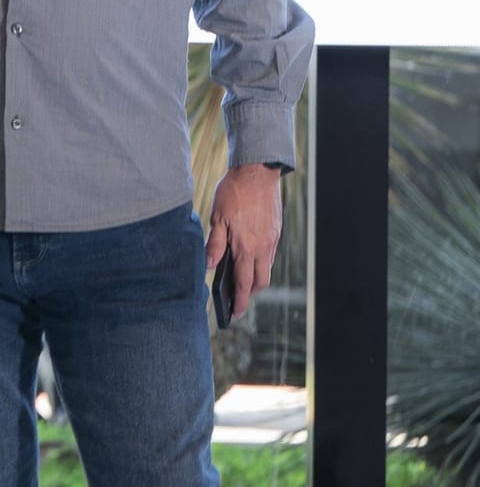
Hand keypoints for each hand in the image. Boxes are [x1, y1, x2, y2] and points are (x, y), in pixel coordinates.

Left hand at [205, 165, 282, 320]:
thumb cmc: (234, 193)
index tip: (235, 314)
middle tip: (236, 299)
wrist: (258, 172)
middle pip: (261, 281)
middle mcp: (264, 246)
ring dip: (255, 277)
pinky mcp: (276, 231)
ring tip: (239, 280)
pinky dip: (259, 262)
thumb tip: (209, 266)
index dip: (241, 301)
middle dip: (250, 293)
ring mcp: (273, 239)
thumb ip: (215, 244)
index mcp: (247, 246)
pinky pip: (269, 254)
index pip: (245, 283)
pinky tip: (247, 258)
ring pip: (266, 268)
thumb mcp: (217, 218)